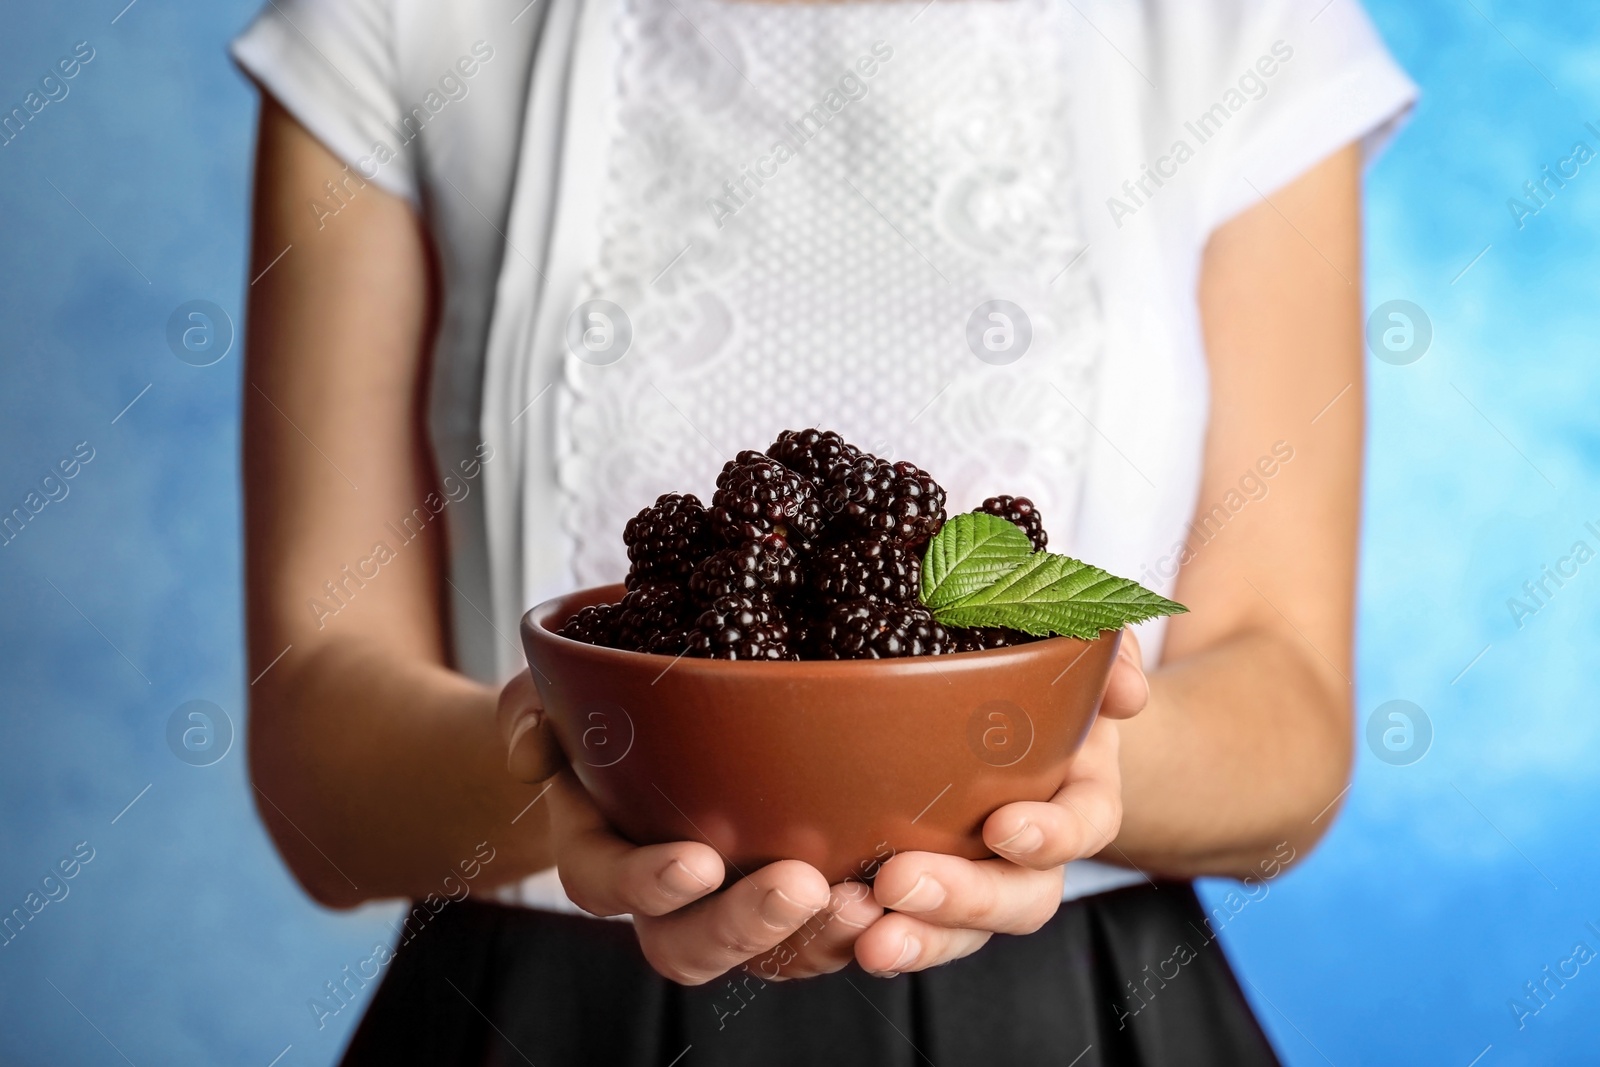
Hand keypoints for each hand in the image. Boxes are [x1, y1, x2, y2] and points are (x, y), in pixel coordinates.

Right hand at [498, 671, 884, 983]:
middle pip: (692, 945)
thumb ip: (530, 711)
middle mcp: (666, 900)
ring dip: (816, 938)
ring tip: (867, 900)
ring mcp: (732, 907)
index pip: (606, 887)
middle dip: (746, 926)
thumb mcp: (549, 694)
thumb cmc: (599, 713)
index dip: (647, 884)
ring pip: (768, 956)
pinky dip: (860, 924)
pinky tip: (900, 893)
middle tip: (798, 886)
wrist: (652, 732)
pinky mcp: (793, 903)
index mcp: (601, 854)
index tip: (695, 860)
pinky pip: (823, 935)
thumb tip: (532, 752)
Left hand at [853, 629, 1149, 975]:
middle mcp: (1033, 852)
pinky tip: (833, 924)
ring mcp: (977, 877)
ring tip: (869, 939)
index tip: (1002, 826)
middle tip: (901, 882)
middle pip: (1019, 898)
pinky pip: (905, 926)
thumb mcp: (1072, 638)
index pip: (1084, 825)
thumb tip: (1127, 695)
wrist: (992, 707)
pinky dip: (868, 934)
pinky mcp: (920, 889)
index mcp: (1079, 794)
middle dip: (966, 901)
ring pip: (962, 931)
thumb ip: (1108, 647)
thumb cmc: (1035, 669)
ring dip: (920, 940)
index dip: (1051, 836)